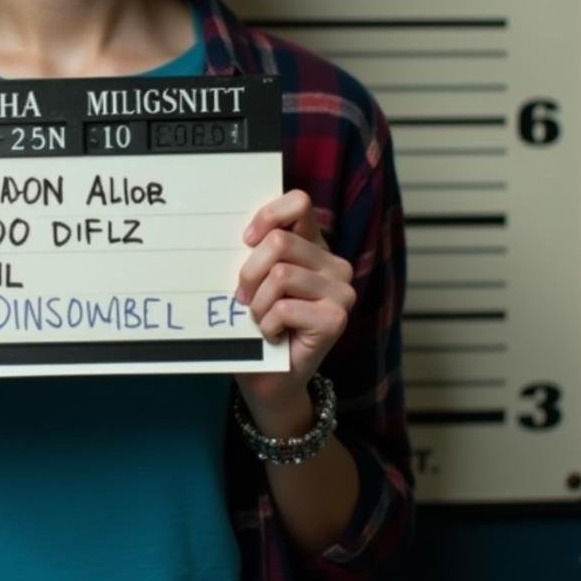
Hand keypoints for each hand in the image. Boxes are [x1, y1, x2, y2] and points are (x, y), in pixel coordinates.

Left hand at [233, 189, 355, 431]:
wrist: (268, 377)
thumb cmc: (255, 324)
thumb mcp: (252, 279)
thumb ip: (255, 250)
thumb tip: (239, 232)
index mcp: (314, 246)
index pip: (299, 202)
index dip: (268, 216)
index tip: (245, 240)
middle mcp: (335, 264)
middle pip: (280, 242)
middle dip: (249, 272)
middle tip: (243, 298)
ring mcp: (341, 291)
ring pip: (280, 275)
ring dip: (258, 304)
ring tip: (261, 319)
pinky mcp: (337, 318)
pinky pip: (284, 307)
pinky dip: (267, 324)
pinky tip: (273, 334)